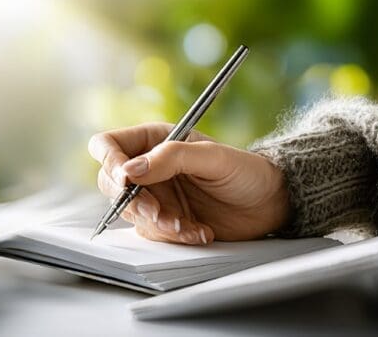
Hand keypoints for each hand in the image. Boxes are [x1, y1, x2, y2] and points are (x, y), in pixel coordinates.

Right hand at [88, 123, 288, 244]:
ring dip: (157, 222)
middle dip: (134, 201)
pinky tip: (199, 231)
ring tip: (189, 224)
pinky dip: (174, 236)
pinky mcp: (164, 220)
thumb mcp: (213, 157)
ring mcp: (154, 195)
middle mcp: (148, 167)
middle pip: (111, 183)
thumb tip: (131, 169)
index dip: (110, 162)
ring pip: (130, 212)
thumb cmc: (246, 171)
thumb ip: (171, 157)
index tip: (126, 182)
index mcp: (154, 140)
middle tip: (160, 212)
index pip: (108, 145)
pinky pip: (152, 232)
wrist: (269, 203)